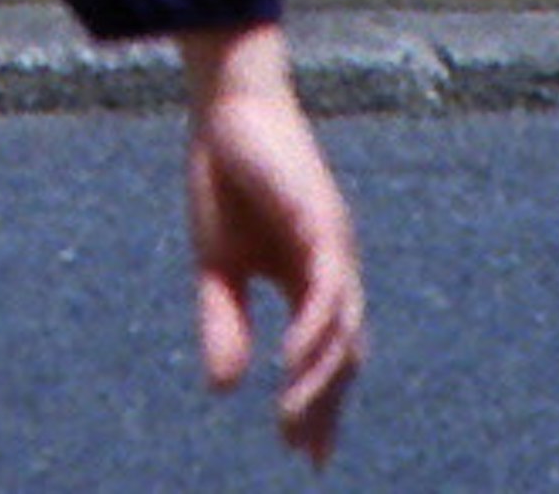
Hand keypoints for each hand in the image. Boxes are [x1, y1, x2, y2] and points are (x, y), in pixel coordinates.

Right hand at [181, 24, 364, 462]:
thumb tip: (224, 389)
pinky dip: (314, 335)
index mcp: (307, 274)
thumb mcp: (215, 261)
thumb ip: (223, 320)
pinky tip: (290, 365)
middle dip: (325, 404)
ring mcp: (334, 247)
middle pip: (343, 352)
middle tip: (306, 451)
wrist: (227, 103)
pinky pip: (328, 295)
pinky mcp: (324, 226)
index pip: (323, 352)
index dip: (317, 403)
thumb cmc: (224, 172)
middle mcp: (331, 266)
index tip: (306, 455)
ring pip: (342, 332)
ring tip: (291, 421)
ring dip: (318, 381)